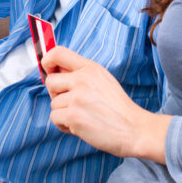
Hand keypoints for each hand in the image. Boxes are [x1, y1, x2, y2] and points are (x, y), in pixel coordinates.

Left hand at [42, 47, 170, 162]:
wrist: (134, 129)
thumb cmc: (119, 108)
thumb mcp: (103, 80)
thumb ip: (82, 73)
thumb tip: (56, 71)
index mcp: (91, 68)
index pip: (58, 52)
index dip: (47, 60)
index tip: (48, 68)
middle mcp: (82, 79)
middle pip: (50, 81)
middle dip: (56, 93)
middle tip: (70, 102)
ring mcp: (77, 98)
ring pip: (53, 103)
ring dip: (63, 112)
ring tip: (82, 116)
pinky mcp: (73, 116)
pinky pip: (54, 118)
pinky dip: (64, 125)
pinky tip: (80, 126)